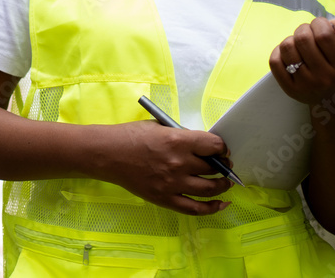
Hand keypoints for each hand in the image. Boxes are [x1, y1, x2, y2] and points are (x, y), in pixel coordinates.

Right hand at [92, 120, 232, 215]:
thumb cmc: (131, 136)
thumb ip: (181, 136)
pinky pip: (194, 208)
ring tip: (226, 183)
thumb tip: (200, 146)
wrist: (108, 154)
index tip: (222, 149)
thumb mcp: (159, 127)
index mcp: (178, 141)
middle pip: (213, 168)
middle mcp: (179, 163)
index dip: (222, 148)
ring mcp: (172, 184)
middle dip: (223, 166)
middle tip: (225, 165)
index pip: (213, 146)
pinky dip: (212, 208)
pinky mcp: (165, 199)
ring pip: (209, 189)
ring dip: (222, 186)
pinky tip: (221, 204)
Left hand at [269, 18, 334, 109]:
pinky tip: (292, 53)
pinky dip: (279, 51)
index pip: (324, 35)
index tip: (322, 25)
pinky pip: (275, 61)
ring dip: (292, 39)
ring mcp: (305, 85)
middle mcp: (324, 78)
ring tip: (302, 43)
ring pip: (287, 47)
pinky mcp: (290, 89)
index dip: (319, 23)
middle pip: (303, 39)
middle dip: (305, 29)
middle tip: (310, 32)